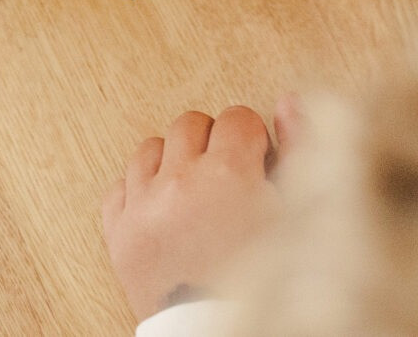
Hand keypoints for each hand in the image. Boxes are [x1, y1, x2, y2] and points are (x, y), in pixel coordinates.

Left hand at [102, 101, 295, 321]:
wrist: (220, 332)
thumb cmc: (265, 283)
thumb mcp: (296, 216)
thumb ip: (298, 151)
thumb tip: (288, 103)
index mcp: (227, 174)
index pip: (236, 117)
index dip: (251, 140)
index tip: (254, 163)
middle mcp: (179, 182)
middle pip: (191, 124)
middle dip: (212, 144)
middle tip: (226, 178)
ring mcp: (143, 207)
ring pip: (150, 149)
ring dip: (172, 162)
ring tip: (192, 191)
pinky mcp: (119, 233)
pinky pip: (118, 188)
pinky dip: (138, 193)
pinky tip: (161, 208)